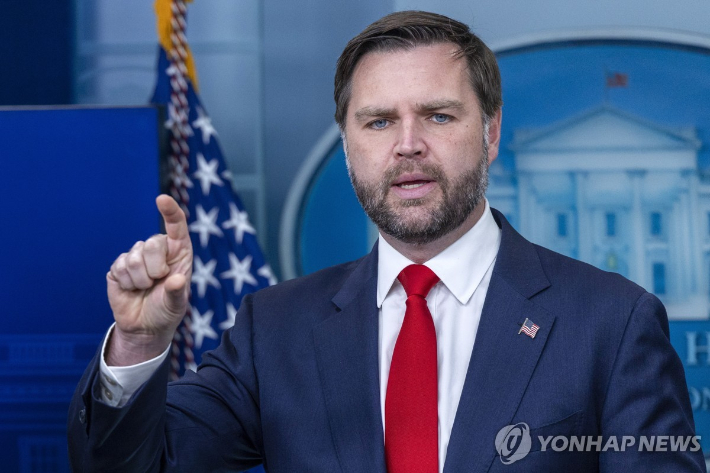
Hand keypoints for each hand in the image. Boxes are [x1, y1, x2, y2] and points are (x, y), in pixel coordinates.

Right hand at [105, 195, 192, 365]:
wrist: (144, 326)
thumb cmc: (166, 311)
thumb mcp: (177, 304)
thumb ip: (177, 292)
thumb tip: (176, 280)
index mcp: (179, 252)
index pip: (176, 226)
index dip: (170, 211)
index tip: (162, 199)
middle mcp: (158, 250)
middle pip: (151, 243)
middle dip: (155, 268)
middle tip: (158, 282)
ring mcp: (137, 256)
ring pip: (134, 257)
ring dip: (140, 280)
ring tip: (145, 288)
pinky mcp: (118, 267)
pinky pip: (119, 268)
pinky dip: (126, 283)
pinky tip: (131, 289)